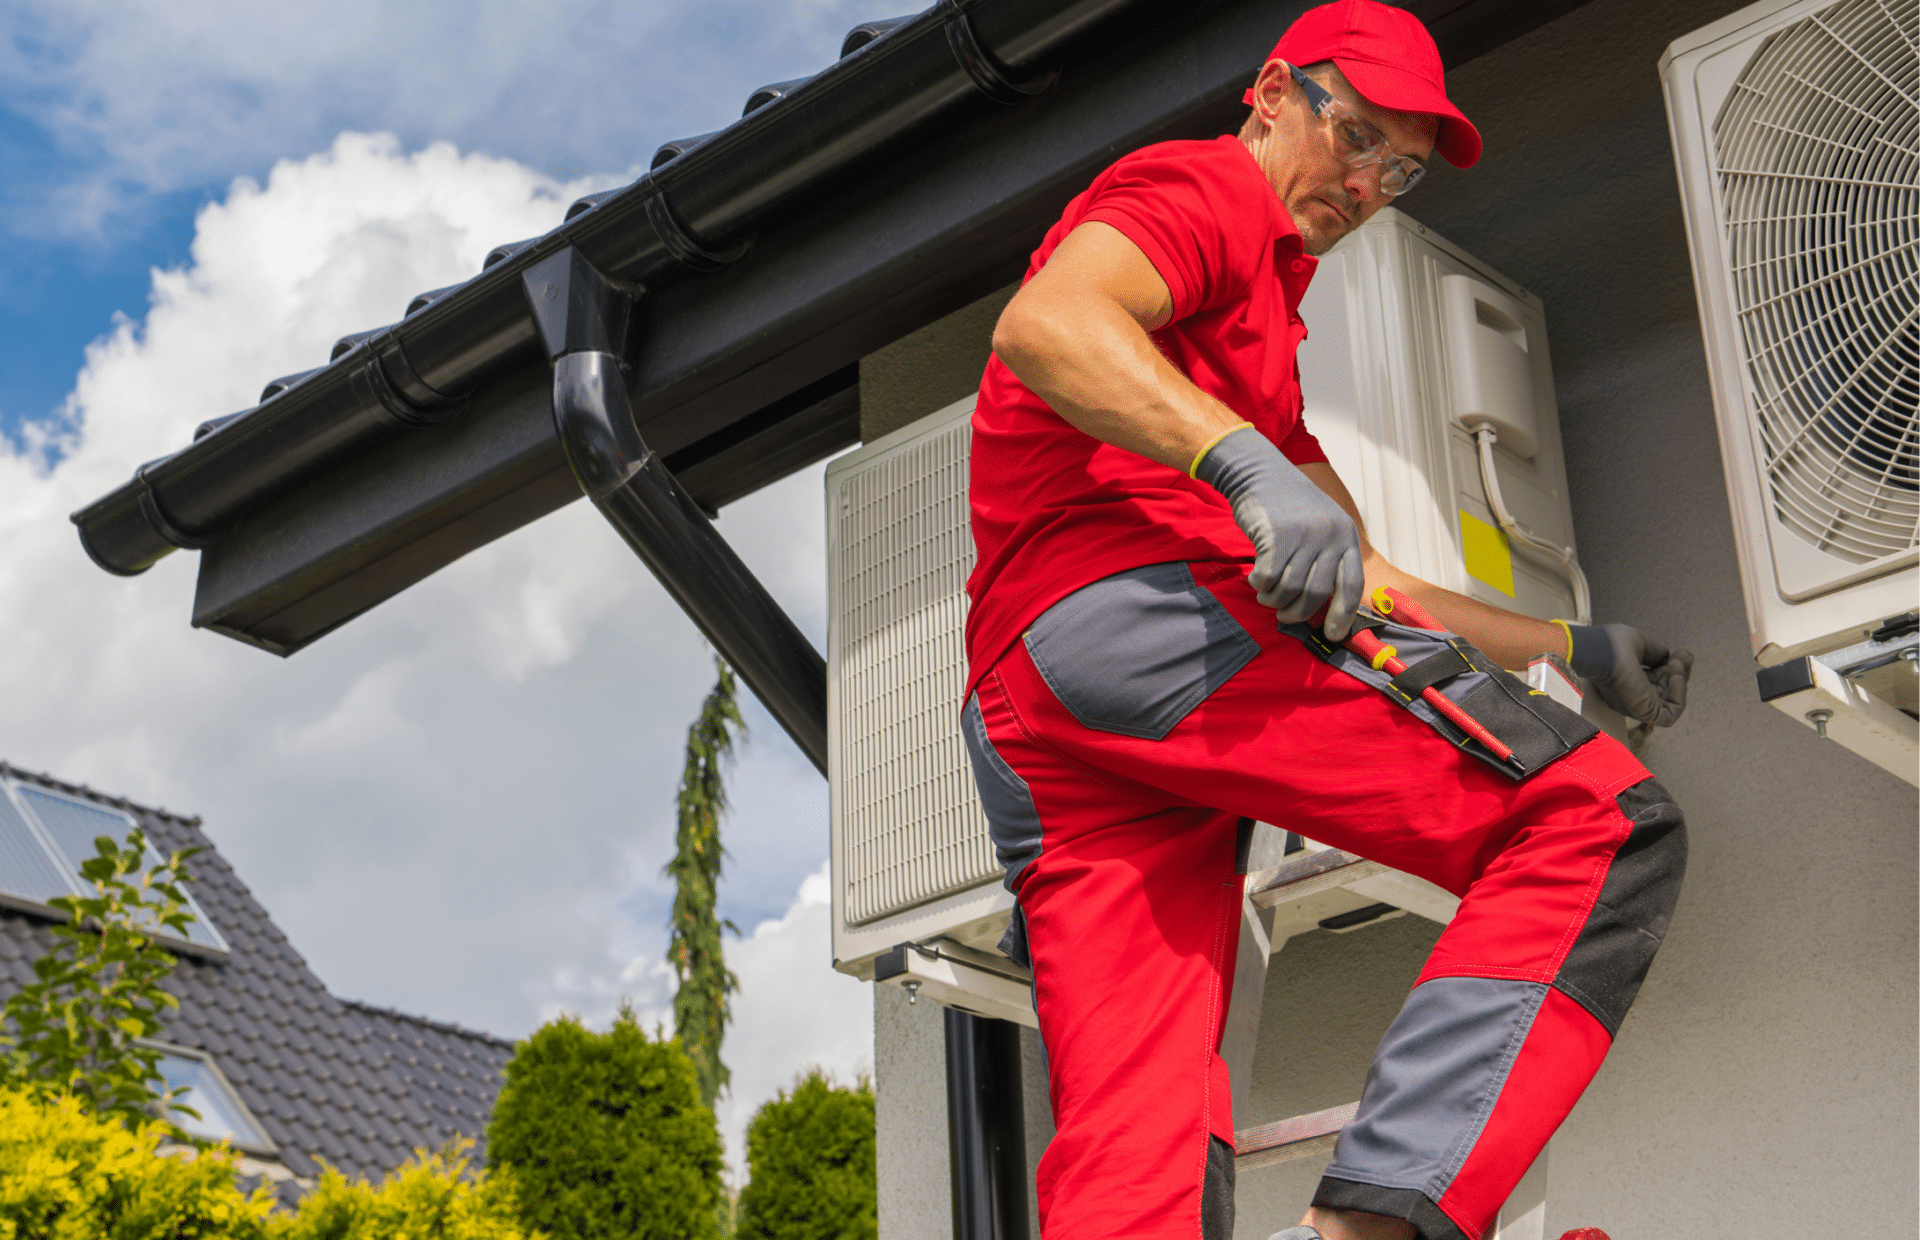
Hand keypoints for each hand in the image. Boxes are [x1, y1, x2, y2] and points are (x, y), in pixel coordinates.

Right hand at [1194, 426, 1363, 639]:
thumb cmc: (1289, 506)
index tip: (1332, 634)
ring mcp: (1303, 536)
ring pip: (1289, 590)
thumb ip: (1328, 559)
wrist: (1260, 473)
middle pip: (1316, 594)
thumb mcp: (1322, 526)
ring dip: (1274, 600)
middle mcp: (1328, 536)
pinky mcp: (1275, 538)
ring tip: (1266, 595)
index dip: (1343, 615)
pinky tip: (1255, 579)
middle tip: (1284, 616)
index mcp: (1345, 536)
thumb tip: (1326, 606)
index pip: (1352, 585)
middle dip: (1297, 612)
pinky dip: (1259, 585)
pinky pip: (1267, 580)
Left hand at [1567, 622, 1693, 726]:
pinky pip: (1670, 714)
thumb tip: (1667, 655)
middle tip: (1684, 654)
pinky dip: (1679, 695)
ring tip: (1678, 661)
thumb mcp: (1638, 645)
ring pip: (1670, 701)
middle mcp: (1631, 696)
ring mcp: (1637, 706)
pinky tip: (1675, 674)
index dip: (1669, 666)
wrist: (1601, 653)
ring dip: (1680, 680)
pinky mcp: (1644, 713)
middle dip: (1680, 671)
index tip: (1677, 652)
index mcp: (1625, 681)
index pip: (1655, 679)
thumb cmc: (1611, 645)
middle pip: (1665, 690)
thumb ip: (1653, 653)